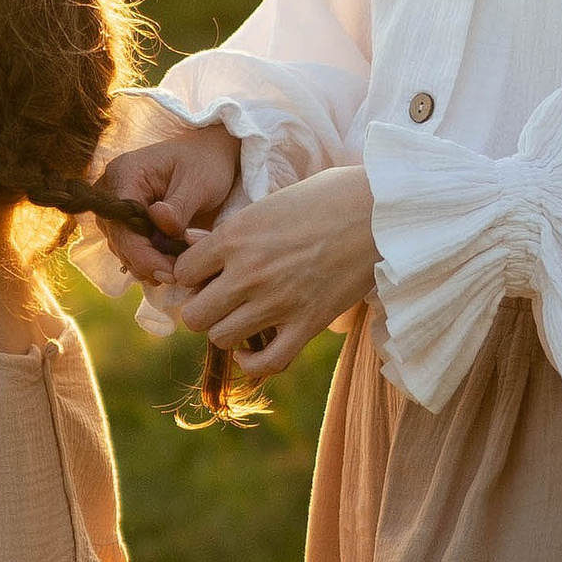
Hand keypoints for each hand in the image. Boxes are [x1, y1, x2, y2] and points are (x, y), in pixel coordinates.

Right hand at [87, 101, 241, 286]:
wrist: (210, 155)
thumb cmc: (207, 163)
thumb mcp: (200, 182)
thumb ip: (179, 206)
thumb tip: (160, 223)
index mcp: (126, 174)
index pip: (123, 225)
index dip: (143, 255)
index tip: (171, 273)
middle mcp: (111, 190)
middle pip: (119, 240)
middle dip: (147, 263)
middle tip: (178, 277)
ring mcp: (116, 206)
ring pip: (123, 247)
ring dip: (148, 263)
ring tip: (178, 269)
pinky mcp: (125, 219)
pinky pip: (130, 246)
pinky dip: (149, 258)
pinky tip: (170, 263)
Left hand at [167, 163, 374, 387]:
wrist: (380, 213)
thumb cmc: (326, 198)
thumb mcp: (269, 203)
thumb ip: (229, 230)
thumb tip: (193, 243)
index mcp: (235, 236)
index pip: (182, 273)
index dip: (190, 277)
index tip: (206, 276)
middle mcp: (249, 272)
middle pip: (194, 315)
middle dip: (203, 310)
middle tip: (221, 301)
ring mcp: (278, 302)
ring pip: (221, 339)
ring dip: (228, 332)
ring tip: (243, 319)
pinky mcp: (307, 324)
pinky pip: (265, 363)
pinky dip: (253, 364)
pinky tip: (252, 350)